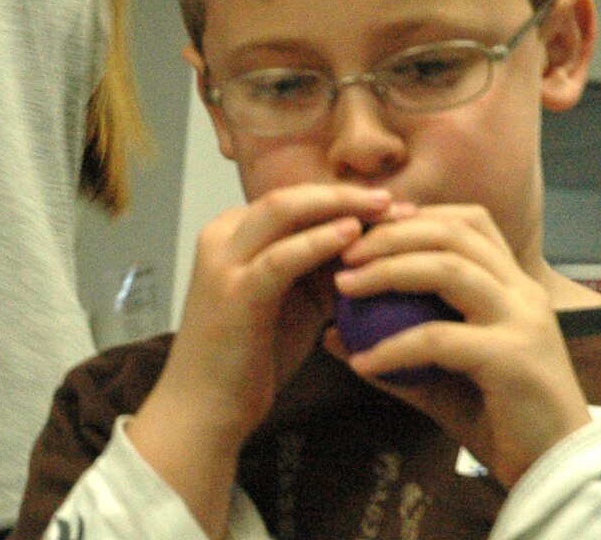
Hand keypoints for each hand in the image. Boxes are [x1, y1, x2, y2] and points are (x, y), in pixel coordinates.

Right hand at [127, 185, 395, 537]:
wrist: (205, 407)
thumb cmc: (249, 359)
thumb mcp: (290, 303)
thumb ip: (318, 273)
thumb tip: (372, 251)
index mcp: (231, 235)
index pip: (292, 202)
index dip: (341, 198)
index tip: (391, 207)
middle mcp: (221, 237)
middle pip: (288, 196)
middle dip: (345, 193)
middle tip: (395, 199)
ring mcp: (224, 261)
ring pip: (283, 211)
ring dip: (339, 206)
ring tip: (386, 208)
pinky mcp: (235, 291)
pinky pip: (282, 256)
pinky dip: (319, 241)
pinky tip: (353, 235)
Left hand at [328, 204, 590, 489]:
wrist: (559, 474)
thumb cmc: (502, 421)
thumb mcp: (440, 376)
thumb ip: (393, 349)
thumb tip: (332, 334)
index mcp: (515, 286)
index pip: (469, 222)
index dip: (415, 215)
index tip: (365, 229)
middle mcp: (524, 293)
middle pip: (452, 233)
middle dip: (390, 233)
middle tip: (343, 254)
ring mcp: (523, 321)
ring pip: (446, 268)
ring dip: (386, 271)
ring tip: (343, 287)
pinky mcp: (514, 358)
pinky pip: (438, 338)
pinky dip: (393, 346)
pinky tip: (363, 362)